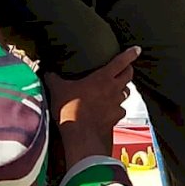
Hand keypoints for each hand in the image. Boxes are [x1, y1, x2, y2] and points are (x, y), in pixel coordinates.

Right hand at [45, 47, 140, 164]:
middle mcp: (114, 90)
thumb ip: (54, 79)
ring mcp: (117, 105)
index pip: (121, 62)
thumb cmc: (71, 110)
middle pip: (129, 76)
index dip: (130, 54)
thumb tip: (48, 72)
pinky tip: (110, 110)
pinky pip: (120, 110)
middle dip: (129, 70)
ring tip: (116, 89)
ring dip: (123, 89)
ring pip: (126, 93)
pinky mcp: (116, 119)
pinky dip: (117, 108)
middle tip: (126, 68)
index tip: (136, 49)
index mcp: (103, 78)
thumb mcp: (58, 90)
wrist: (81, 136)